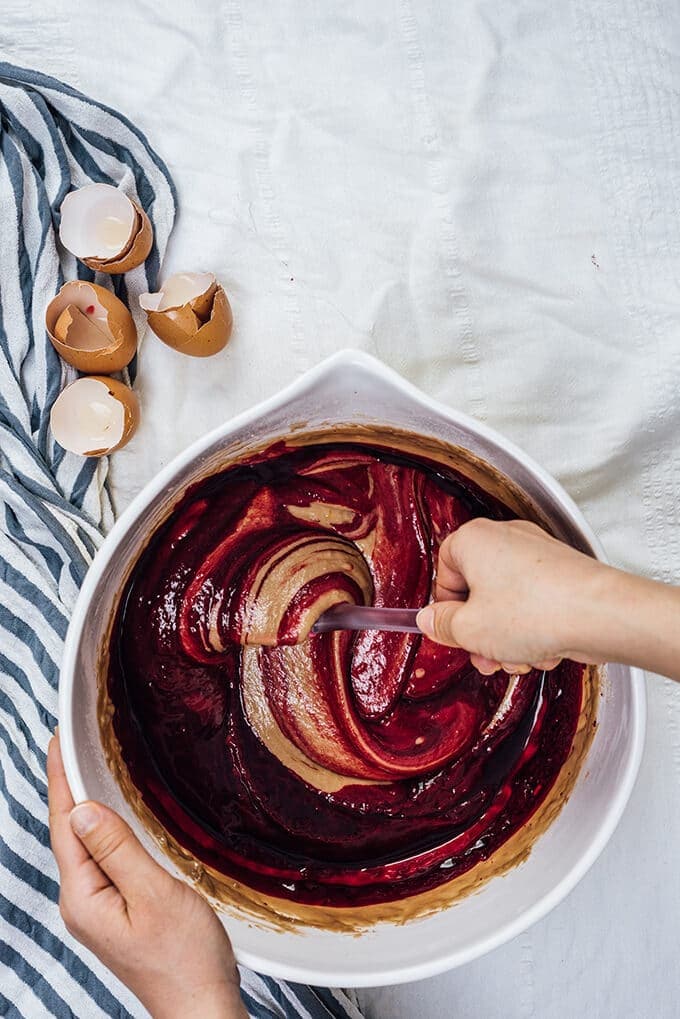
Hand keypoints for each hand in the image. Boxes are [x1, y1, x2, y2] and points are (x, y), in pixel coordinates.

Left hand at [47, 733, 246, 1018]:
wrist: (201, 1008)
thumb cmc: (185, 960)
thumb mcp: (154, 894)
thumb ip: (117, 850)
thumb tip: (83, 809)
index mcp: (84, 897)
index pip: (65, 824)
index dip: (61, 778)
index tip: (57, 739)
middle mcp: (82, 903)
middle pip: (69, 832)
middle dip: (68, 785)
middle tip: (68, 741)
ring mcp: (98, 909)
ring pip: (85, 845)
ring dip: (84, 805)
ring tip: (83, 767)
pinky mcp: (116, 912)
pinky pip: (101, 858)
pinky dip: (103, 828)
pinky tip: (111, 817)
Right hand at [417, 518, 609, 673]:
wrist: (601, 614)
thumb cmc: (535, 612)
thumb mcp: (469, 629)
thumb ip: (441, 625)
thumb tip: (430, 620)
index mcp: (474, 540)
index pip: (444, 570)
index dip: (445, 607)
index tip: (450, 631)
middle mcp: (506, 538)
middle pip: (477, 590)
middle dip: (479, 631)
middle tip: (483, 655)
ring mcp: (537, 554)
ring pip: (506, 601)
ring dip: (506, 636)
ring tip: (517, 659)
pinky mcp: (561, 573)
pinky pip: (534, 603)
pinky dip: (533, 628)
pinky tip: (542, 649)